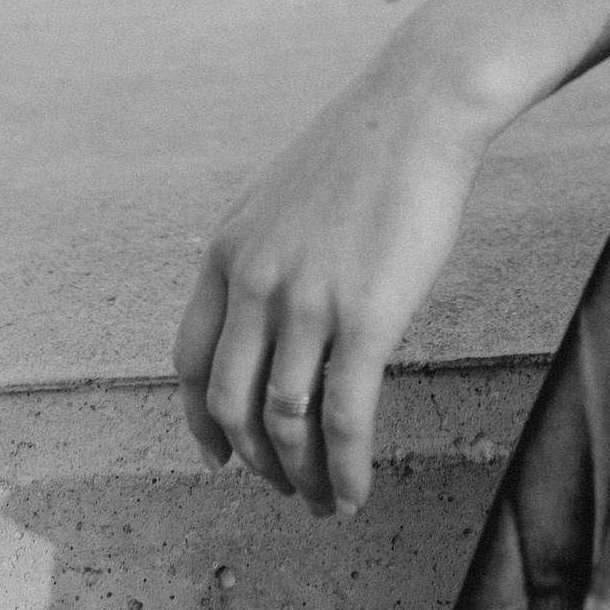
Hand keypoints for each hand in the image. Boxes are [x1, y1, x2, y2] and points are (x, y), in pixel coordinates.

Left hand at [171, 0, 609, 523]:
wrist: (419, 108)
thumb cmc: (365, 148)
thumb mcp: (283, 199)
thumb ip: (264, 257)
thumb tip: (271, 315)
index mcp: (226, 254)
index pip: (191, 364)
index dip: (202, 422)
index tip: (221, 456)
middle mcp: (253, 284)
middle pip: (231, 405)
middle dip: (254, 462)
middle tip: (285, 489)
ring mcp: (305, 304)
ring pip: (285, 424)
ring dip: (302, 478)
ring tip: (327, 502)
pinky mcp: (363, 320)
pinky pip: (342, 420)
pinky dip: (346, 469)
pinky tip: (358, 491)